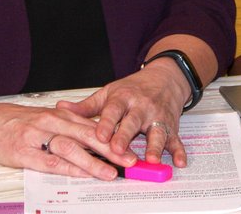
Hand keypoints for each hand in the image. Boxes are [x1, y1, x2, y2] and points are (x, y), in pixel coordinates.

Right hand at [0, 100, 135, 177]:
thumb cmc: (15, 123)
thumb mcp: (46, 119)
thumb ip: (69, 127)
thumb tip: (96, 140)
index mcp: (60, 115)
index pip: (93, 126)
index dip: (115, 138)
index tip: (132, 147)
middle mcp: (52, 122)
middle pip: (88, 135)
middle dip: (112, 150)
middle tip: (130, 161)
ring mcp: (38, 136)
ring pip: (71, 147)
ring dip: (93, 161)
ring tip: (110, 172)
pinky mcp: (24, 152)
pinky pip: (50, 161)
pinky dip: (67, 168)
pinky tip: (80, 174)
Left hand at [56, 62, 188, 165]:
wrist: (165, 77)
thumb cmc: (133, 88)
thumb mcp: (109, 93)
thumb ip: (87, 106)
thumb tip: (61, 108)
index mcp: (123, 98)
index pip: (113, 111)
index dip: (106, 124)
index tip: (99, 136)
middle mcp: (141, 107)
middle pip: (133, 122)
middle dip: (125, 136)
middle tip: (117, 149)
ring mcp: (157, 116)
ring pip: (156, 131)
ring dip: (155, 146)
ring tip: (151, 159)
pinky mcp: (171, 125)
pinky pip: (176, 138)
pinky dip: (178, 150)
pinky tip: (179, 161)